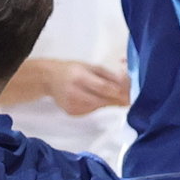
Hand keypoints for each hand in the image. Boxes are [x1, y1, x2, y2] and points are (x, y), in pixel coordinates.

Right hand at [7, 55, 133, 119]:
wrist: (49, 79)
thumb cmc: (72, 69)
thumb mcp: (90, 66)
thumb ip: (108, 75)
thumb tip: (126, 85)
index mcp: (80, 77)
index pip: (103, 88)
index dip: (118, 93)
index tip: (130, 95)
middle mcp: (75, 93)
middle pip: (102, 100)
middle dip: (116, 100)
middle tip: (127, 98)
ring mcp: (72, 105)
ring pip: (98, 107)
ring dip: (107, 103)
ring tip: (109, 95)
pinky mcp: (72, 112)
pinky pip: (91, 110)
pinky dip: (97, 106)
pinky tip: (94, 98)